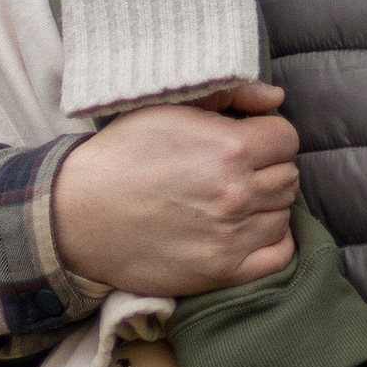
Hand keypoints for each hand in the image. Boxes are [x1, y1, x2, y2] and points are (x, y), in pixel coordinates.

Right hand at [52, 83, 301, 297]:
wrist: (78, 214)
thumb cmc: (123, 154)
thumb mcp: (171, 107)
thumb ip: (230, 95)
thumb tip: (276, 97)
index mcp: (230, 147)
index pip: (287, 138)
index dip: (268, 136)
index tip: (248, 141)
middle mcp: (237, 193)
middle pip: (288, 176)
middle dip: (268, 168)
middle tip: (237, 171)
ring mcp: (231, 236)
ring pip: (283, 213)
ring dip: (267, 204)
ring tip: (236, 199)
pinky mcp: (220, 272)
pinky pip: (279, 256)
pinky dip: (273, 241)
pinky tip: (250, 229)